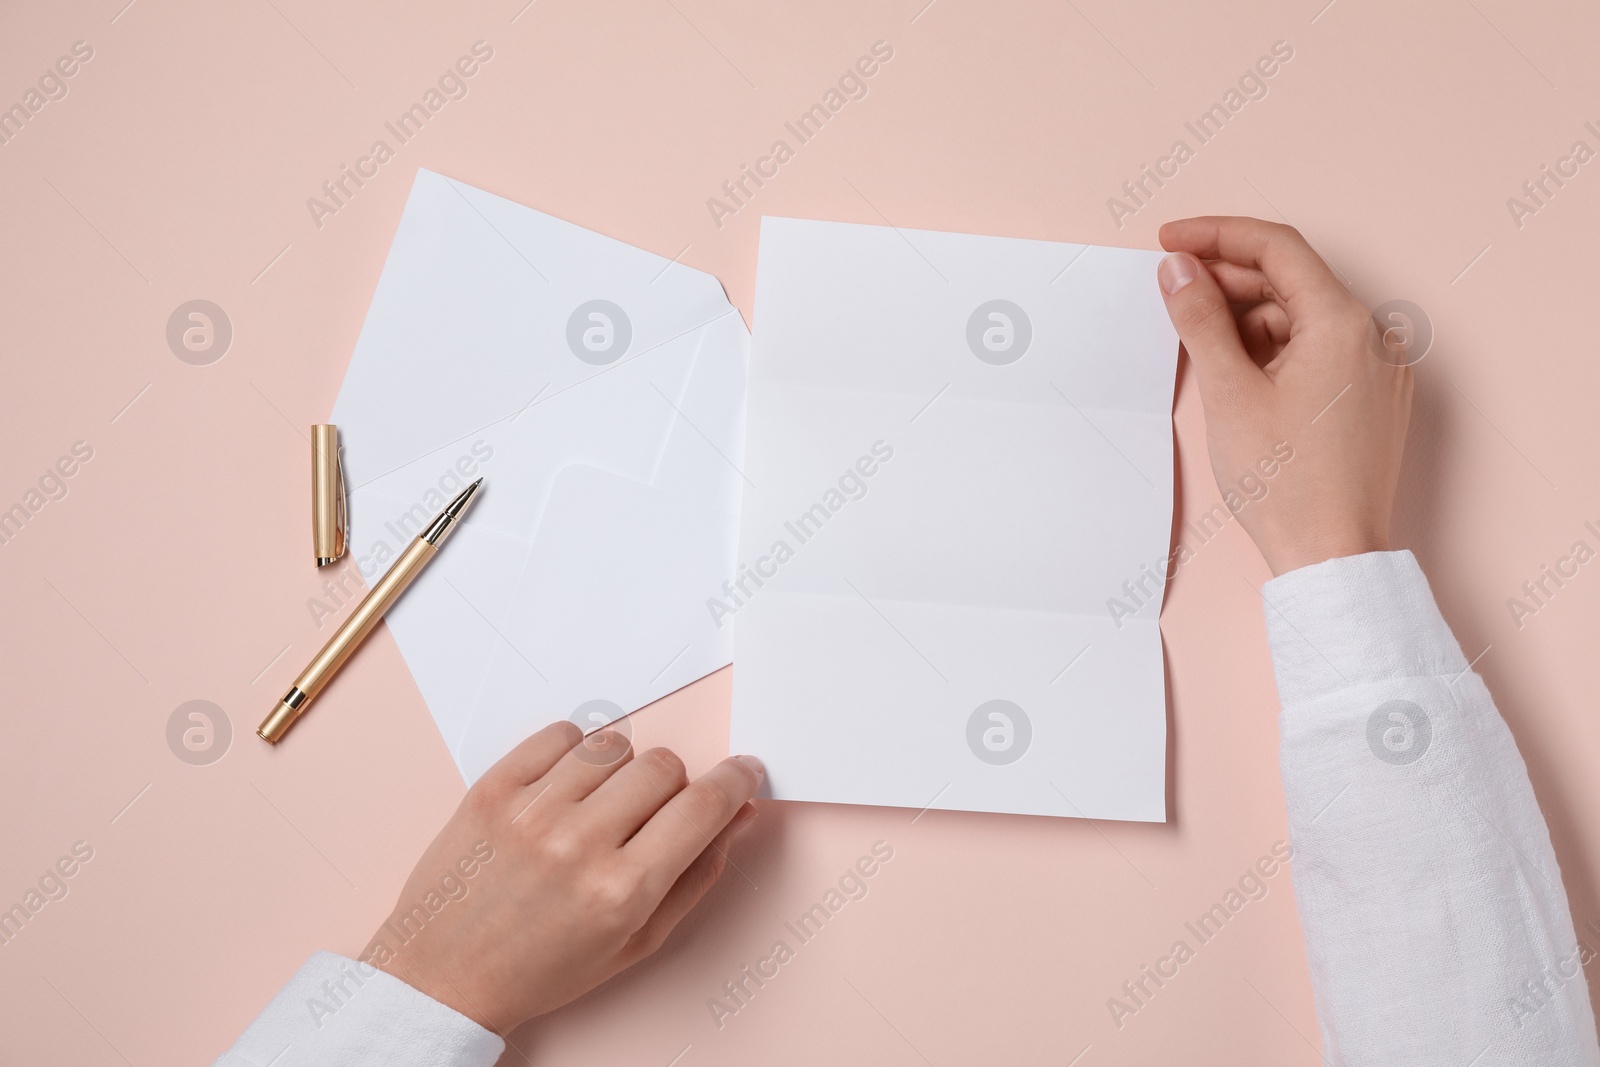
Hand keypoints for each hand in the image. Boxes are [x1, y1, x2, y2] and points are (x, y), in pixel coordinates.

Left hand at [364, 721, 762, 1034]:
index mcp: (621, 892)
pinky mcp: (493, 788)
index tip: (742, 772)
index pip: (703, 806)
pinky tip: (564, 790)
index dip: (735, 781)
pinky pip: (561, 734)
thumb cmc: (541, 968)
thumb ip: (696, 875)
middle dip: (671, 788)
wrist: (444, 975)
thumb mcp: (636, 942)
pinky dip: (574, 753)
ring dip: (620, 772)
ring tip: (596, 809)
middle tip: (646, 818)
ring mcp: (531, 812)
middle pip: (664, 767)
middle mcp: (579, 845)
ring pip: (616, 746)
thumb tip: (736, 813)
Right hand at [1155, 216, 1412, 575]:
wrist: (1332, 557)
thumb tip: (1178, 269)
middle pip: (1292, 280)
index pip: (1277, 248)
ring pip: (1303, 318)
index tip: (1169, 240)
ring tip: (1198, 341)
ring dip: (1248, 318)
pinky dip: (1274, 350)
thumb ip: (1200, 319)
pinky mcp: (1371, 400)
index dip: (1216, 235)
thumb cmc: (1287, 484)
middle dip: (1228, 280)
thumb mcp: (1228, 392)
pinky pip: (1319, 351)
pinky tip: (1236, 371)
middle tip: (1172, 290)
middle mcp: (1374, 337)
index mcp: (1345, 323)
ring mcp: (1377, 370)